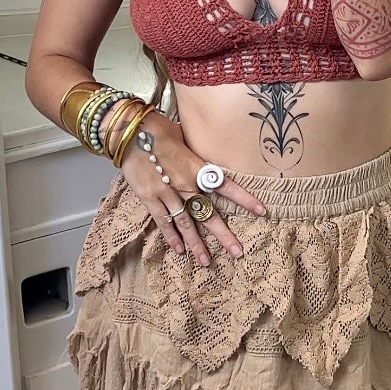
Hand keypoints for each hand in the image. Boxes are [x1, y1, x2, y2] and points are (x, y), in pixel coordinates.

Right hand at [119, 111, 268, 265]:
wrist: (129, 130)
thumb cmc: (157, 127)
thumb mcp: (183, 136)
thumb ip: (193, 151)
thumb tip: (200, 151)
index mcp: (197, 167)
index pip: (227, 186)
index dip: (244, 199)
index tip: (261, 211)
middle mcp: (186, 184)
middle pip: (208, 213)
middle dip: (224, 234)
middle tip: (237, 252)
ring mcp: (167, 193)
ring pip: (186, 223)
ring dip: (196, 244)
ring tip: (206, 261)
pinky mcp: (150, 198)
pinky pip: (163, 221)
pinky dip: (171, 236)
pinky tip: (179, 251)